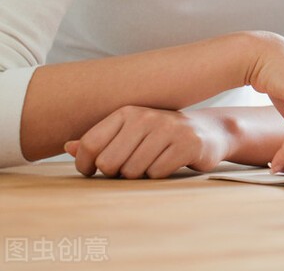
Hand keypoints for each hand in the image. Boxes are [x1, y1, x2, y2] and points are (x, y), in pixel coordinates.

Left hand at [65, 106, 229, 178]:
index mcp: (127, 112)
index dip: (86, 165)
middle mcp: (146, 116)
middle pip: (109, 162)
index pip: (91, 144)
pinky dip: (159, 176)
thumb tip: (68, 147)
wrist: (209, 132)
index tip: (93, 171)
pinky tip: (169, 164)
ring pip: (132, 171)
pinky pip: (156, 173)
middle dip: (117, 173)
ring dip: (140, 175)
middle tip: (130, 167)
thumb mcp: (129, 133)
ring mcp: (168, 129)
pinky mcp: (187, 144)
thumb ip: (100, 141)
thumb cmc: (161, 136)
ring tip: (152, 163)